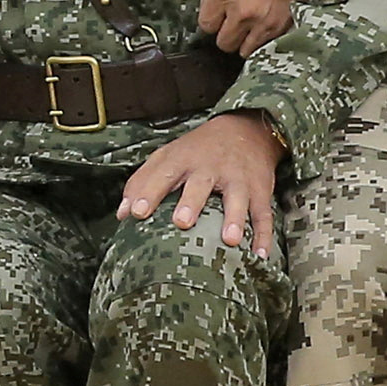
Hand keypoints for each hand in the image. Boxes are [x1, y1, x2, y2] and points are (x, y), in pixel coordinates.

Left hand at [119, 110, 281, 249]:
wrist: (246, 129)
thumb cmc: (198, 150)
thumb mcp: (168, 157)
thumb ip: (143, 182)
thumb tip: (122, 214)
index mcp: (184, 158)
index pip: (164, 173)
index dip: (149, 192)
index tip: (137, 212)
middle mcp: (211, 167)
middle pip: (201, 183)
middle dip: (192, 202)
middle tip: (182, 222)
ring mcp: (239, 179)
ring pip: (238, 198)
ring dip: (235, 218)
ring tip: (230, 240)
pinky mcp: (260, 191)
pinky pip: (264, 214)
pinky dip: (264, 235)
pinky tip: (260, 255)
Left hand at [196, 0, 302, 58]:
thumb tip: (209, 4)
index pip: (206, 25)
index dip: (211, 21)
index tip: (217, 18)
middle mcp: (240, 12)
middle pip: (224, 43)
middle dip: (226, 34)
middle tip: (232, 25)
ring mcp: (262, 22)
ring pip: (245, 50)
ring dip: (245, 41)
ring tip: (248, 30)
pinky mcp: (281, 27)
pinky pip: (266, 45)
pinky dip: (264, 40)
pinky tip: (264, 27)